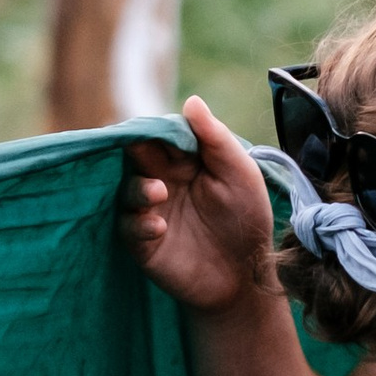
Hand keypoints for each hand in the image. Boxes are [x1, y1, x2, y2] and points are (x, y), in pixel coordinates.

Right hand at [119, 97, 276, 315]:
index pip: (161, 135)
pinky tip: (159, 226)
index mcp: (185, 160)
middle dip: (137, 151)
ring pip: (128, 190)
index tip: (153, 128)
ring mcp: (151, 211)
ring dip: (138, 189)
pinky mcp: (144, 243)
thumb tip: (191, 100)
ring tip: (158, 193)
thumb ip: (216, 139)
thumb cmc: (247, 218)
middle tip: (141, 150)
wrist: (247, 275)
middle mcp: (163, 181)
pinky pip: (129, 228)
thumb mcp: (240, 173)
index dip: (155, 129)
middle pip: (137, 157)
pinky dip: (140, 224)